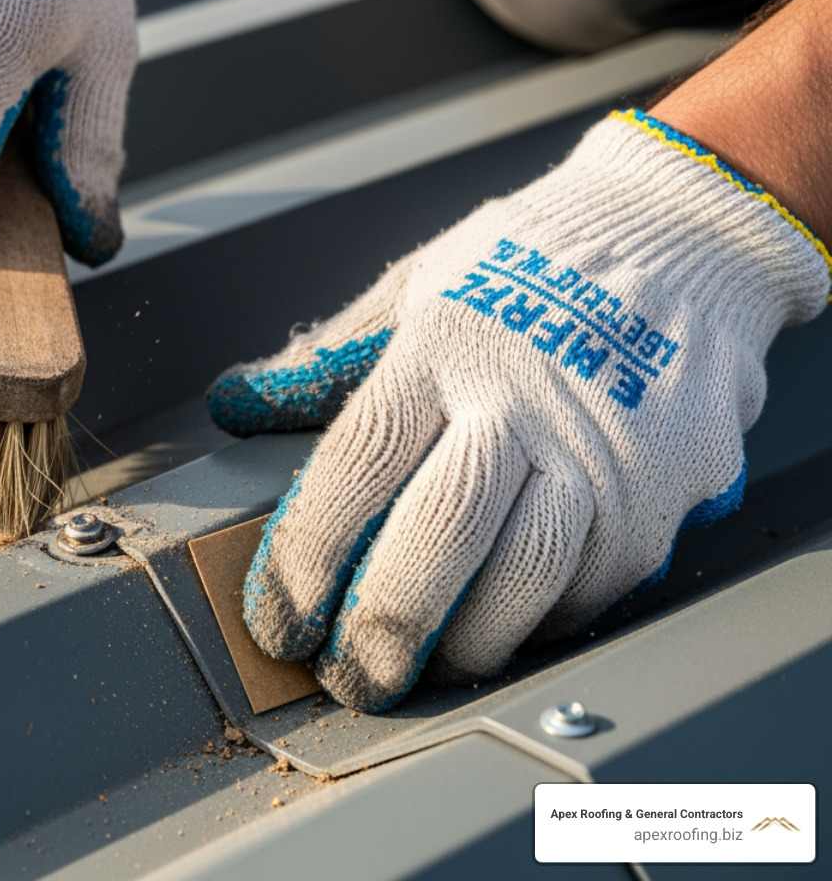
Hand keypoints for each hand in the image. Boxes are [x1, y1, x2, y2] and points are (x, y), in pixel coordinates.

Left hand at [209, 111, 829, 710]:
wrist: (680, 239)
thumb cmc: (531, 265)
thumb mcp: (418, 283)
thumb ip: (328, 355)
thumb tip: (236, 402)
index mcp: (441, 346)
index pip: (357, 464)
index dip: (305, 554)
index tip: (277, 618)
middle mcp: (520, 403)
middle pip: (439, 537)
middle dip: (382, 627)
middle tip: (348, 677)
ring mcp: (599, 454)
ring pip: (524, 582)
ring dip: (462, 643)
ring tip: (423, 663)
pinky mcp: (657, 497)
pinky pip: (588, 590)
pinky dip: (536, 624)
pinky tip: (498, 623)